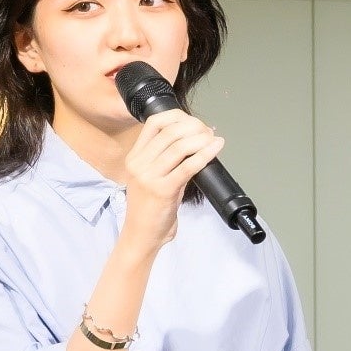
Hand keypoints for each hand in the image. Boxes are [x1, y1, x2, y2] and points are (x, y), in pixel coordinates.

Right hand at [117, 109, 223, 247]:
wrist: (142, 234)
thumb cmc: (150, 207)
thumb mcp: (151, 178)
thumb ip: (165, 160)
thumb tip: (194, 141)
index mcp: (134, 157)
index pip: (153, 123)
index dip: (177, 116)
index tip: (193, 121)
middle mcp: (138, 164)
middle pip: (170, 132)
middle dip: (194, 127)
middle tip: (208, 131)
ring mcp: (149, 177)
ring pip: (179, 146)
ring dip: (202, 139)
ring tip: (213, 139)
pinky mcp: (163, 190)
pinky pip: (188, 166)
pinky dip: (205, 154)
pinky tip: (216, 148)